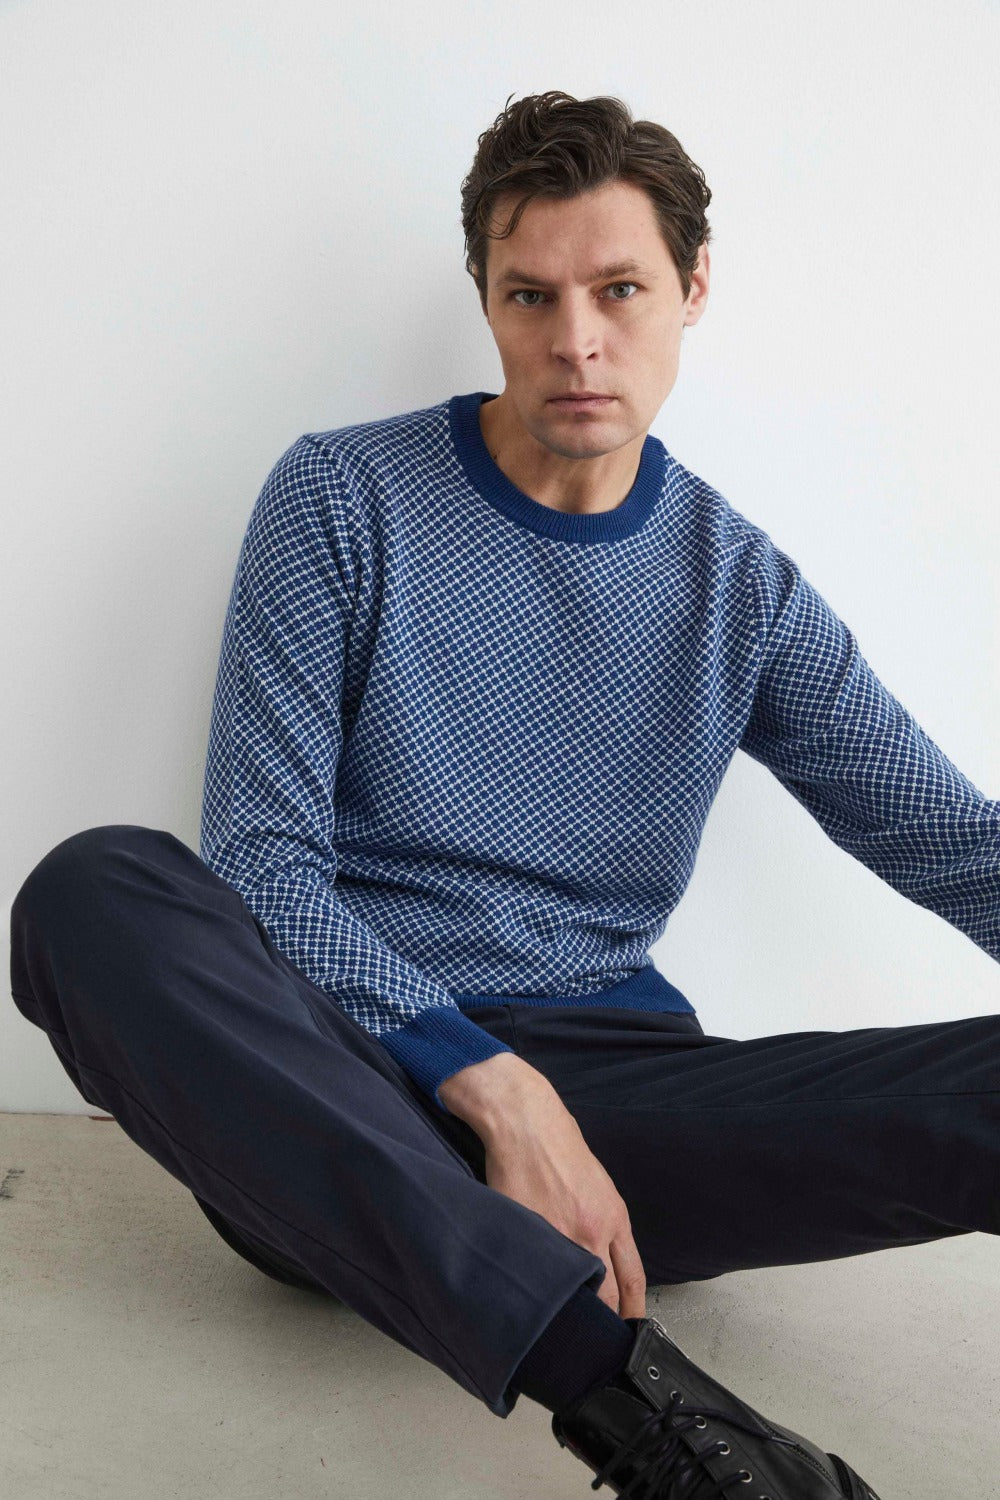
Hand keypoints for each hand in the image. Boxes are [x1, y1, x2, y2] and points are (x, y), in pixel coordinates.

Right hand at [480, 1080, 646, 1319]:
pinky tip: (530, 1298)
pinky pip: (536, 1274)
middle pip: (605, 1297)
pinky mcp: (527, 1232)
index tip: (628, 1330)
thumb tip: (603, 1261)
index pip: (633, 1280)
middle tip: (594, 1339)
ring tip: (560, 1326)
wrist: (527, 1124)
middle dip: (601, 1322)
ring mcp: (558, 1235)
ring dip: (567, 1310)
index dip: (632, 1313)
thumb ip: (605, 1224)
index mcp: (614, 1218)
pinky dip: (536, 1289)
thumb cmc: (560, 1148)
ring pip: (570, 1292)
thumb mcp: (598, 1184)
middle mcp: (591, 1231)